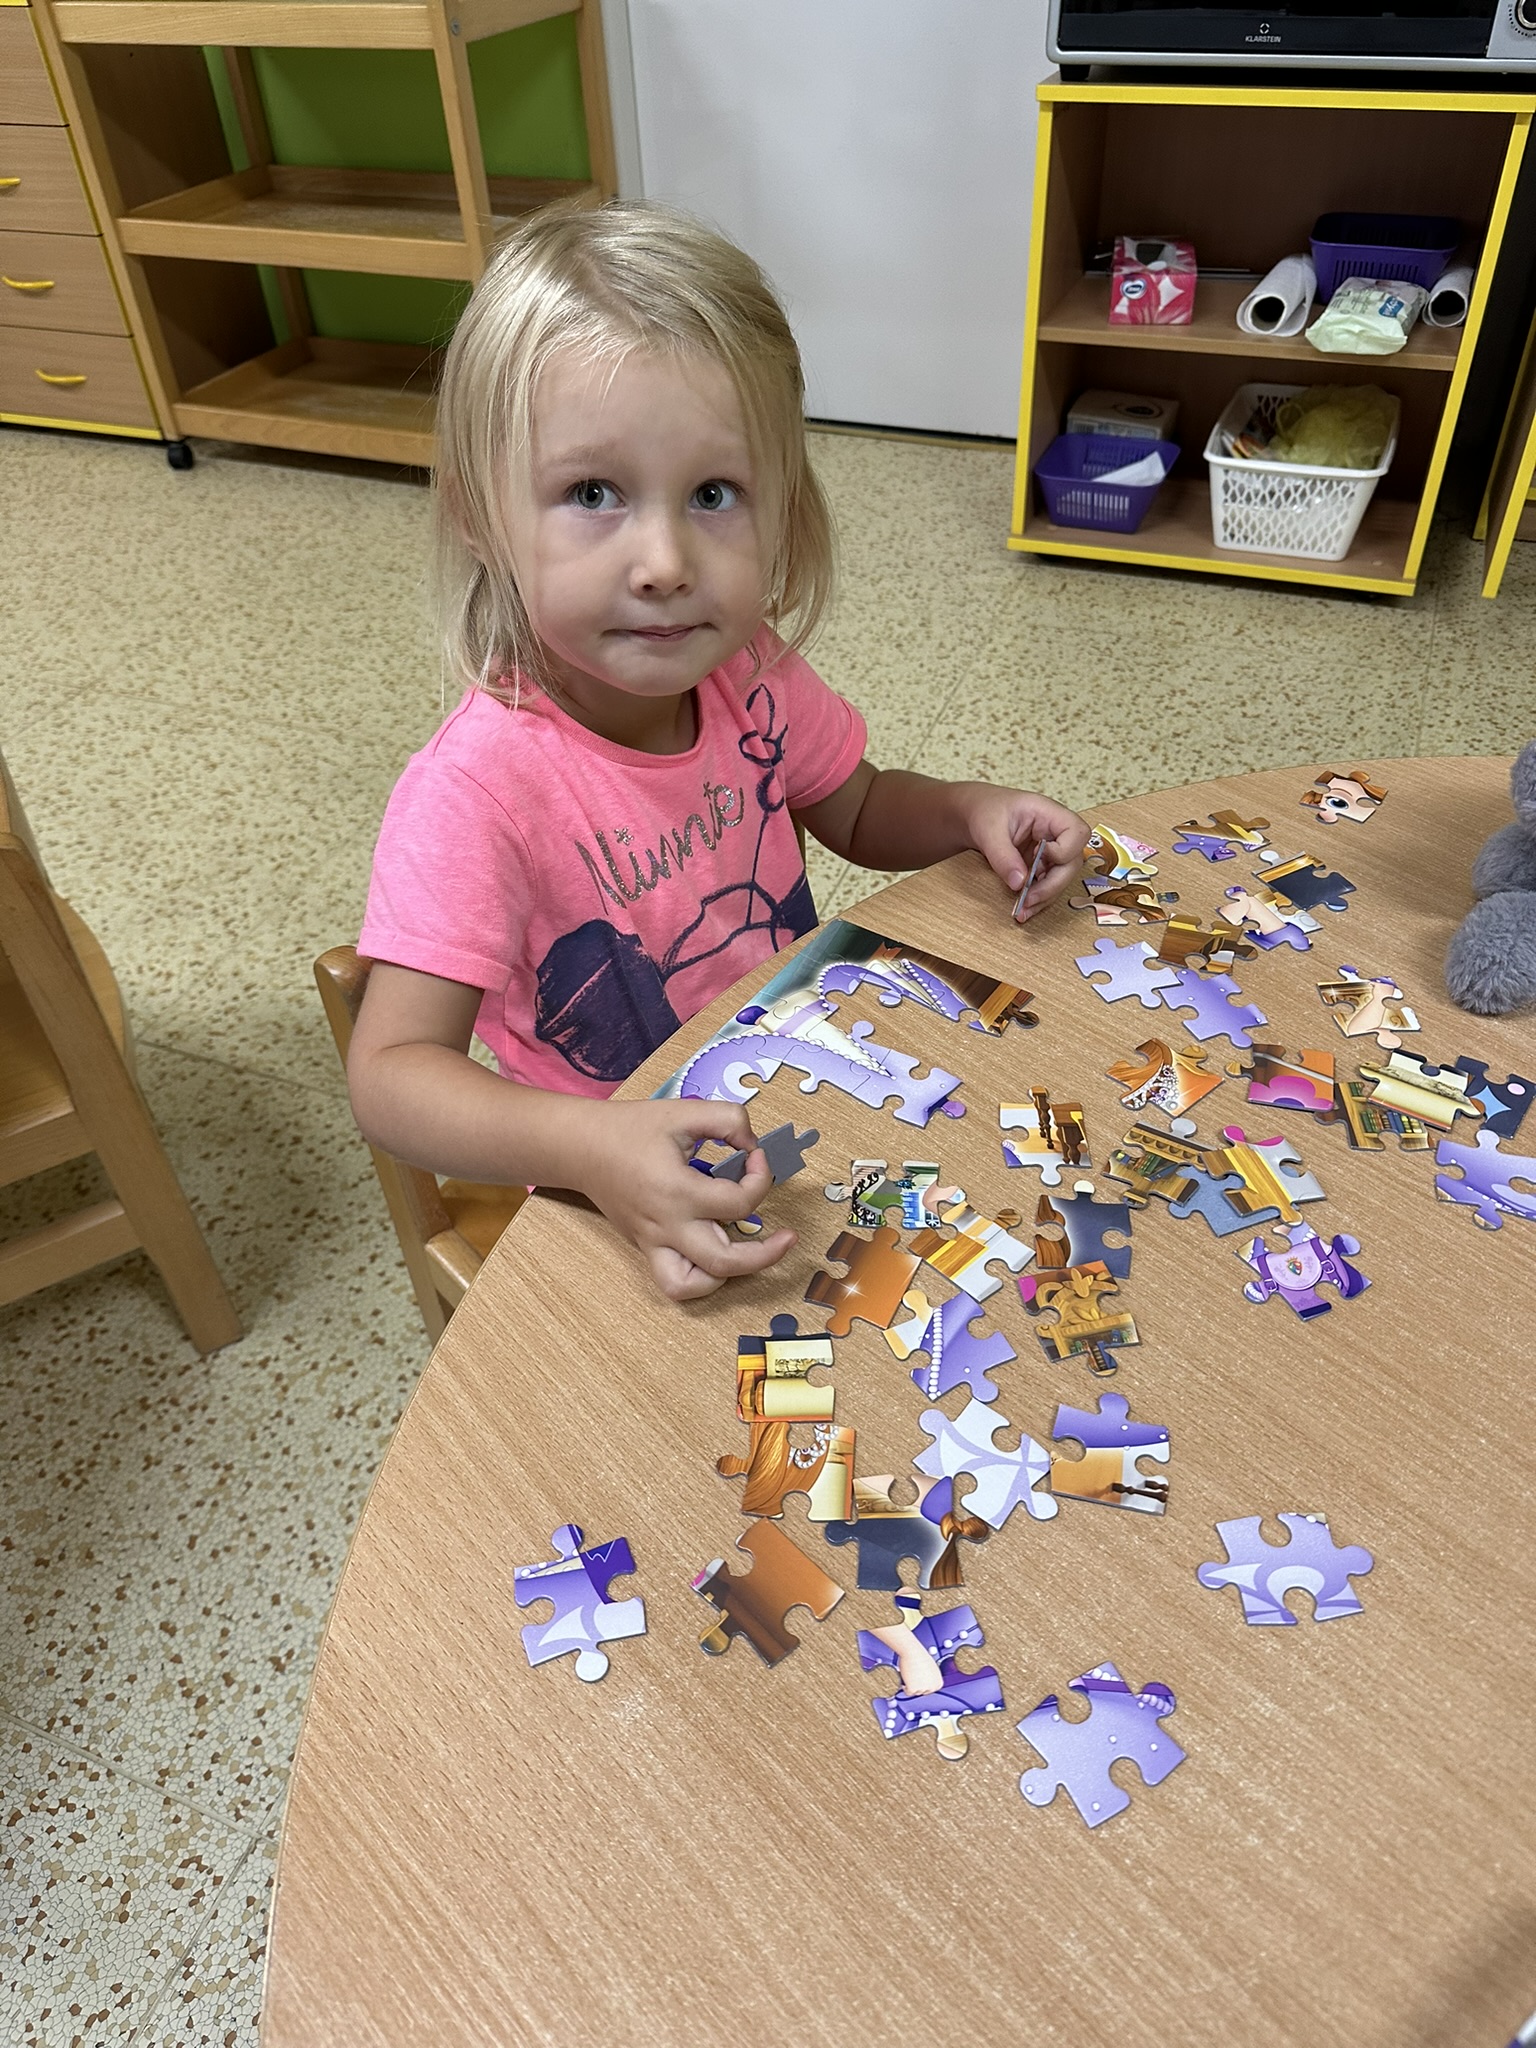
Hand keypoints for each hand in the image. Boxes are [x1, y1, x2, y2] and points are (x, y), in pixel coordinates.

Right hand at [578, 1098, 796, 1301]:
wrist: (582, 1147)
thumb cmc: (630, 1128)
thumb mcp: (684, 1111)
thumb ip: (728, 1120)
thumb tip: (752, 1145)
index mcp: (677, 1190)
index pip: (739, 1201)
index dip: (762, 1177)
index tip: (756, 1157)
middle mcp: (666, 1225)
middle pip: (725, 1261)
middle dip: (766, 1254)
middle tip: (788, 1237)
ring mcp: (654, 1243)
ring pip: (695, 1286)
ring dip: (729, 1275)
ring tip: (750, 1253)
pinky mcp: (647, 1249)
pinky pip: (674, 1283)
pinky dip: (700, 1281)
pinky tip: (715, 1257)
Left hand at [959, 786, 1090, 922]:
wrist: (975, 815)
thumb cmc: (985, 810)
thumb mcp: (989, 830)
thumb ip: (1003, 856)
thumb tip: (1019, 883)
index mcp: (1050, 814)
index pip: (1077, 833)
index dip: (1064, 850)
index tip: (1039, 856)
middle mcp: (1056, 833)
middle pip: (1072, 862)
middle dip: (1052, 884)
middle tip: (1028, 900)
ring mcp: (1052, 850)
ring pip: (1062, 878)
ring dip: (1045, 897)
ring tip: (1023, 911)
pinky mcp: (1042, 865)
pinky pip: (1048, 884)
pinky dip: (1037, 898)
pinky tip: (1023, 908)